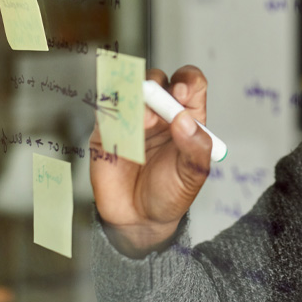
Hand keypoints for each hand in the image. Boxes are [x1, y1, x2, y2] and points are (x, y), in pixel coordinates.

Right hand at [90, 65, 212, 257]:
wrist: (138, 220)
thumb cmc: (170, 194)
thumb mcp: (193, 174)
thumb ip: (195, 147)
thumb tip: (185, 120)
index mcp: (186, 117)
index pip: (190, 84)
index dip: (187, 81)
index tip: (181, 94)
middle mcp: (160, 113)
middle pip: (157, 81)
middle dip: (157, 86)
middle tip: (159, 104)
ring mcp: (131, 119)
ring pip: (129, 88)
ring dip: (134, 97)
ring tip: (142, 122)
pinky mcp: (106, 129)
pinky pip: (105, 108)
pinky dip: (113, 110)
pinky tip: (122, 128)